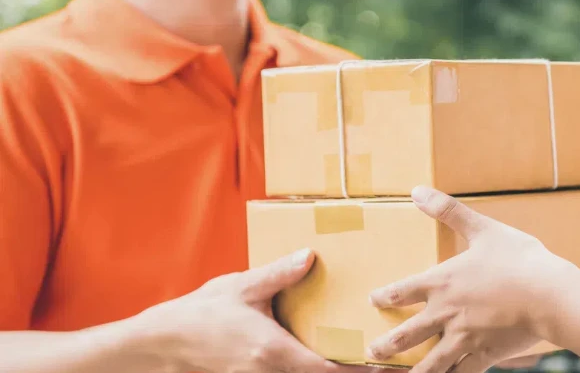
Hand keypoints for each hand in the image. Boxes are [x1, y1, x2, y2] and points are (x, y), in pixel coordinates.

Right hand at [136, 249, 363, 372]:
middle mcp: (268, 371)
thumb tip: (310, 256)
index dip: (356, 369)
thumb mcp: (242, 287)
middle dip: (347, 371)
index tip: (382, 365)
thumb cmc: (200, 313)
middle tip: (379, 361)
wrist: (160, 343)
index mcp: (272, 350)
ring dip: (325, 369)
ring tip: (354, 357)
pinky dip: (304, 367)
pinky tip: (317, 353)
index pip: (325, 369)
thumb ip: (279, 274)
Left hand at [366, 187, 579, 372]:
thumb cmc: (519, 259)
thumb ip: (449, 210)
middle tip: (371, 352)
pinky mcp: (485, 355)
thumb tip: (416, 190)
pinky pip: (463, 372)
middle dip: (387, 345)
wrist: (550, 296)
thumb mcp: (483, 229)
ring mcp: (464, 338)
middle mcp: (447, 313)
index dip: (386, 296)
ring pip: (432, 361)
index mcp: (443, 282)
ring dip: (414, 372)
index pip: (404, 290)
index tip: (373, 300)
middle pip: (408, 333)